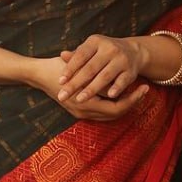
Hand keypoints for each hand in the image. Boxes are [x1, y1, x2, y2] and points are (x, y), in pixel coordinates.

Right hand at [28, 55, 149, 121]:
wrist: (37, 74)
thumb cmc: (57, 67)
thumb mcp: (79, 67)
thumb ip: (96, 74)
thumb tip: (118, 78)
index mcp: (84, 103)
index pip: (116, 108)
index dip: (132, 99)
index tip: (143, 87)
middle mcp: (83, 112)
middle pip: (116, 114)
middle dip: (132, 102)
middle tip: (144, 90)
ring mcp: (80, 113)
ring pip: (110, 114)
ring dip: (124, 104)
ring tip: (136, 92)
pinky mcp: (79, 111)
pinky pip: (103, 111)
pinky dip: (114, 104)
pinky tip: (121, 93)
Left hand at [58, 34, 145, 102]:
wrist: (133, 51)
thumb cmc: (103, 53)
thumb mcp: (90, 50)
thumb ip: (77, 55)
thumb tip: (62, 55)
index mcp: (96, 41)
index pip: (80, 56)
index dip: (70, 69)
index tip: (60, 82)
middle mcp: (109, 48)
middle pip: (90, 68)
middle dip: (75, 83)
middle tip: (63, 96)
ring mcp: (121, 59)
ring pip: (105, 76)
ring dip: (92, 89)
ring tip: (79, 99)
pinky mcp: (130, 70)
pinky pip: (123, 80)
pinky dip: (117, 88)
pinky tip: (110, 96)